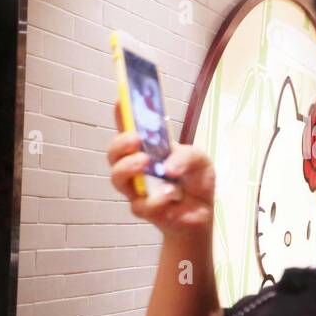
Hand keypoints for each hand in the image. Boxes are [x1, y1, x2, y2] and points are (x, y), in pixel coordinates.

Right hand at [108, 103, 213, 236]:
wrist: (201, 214)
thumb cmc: (195, 182)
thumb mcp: (199, 160)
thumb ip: (186, 156)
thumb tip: (168, 168)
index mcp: (149, 148)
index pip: (130, 129)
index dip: (123, 114)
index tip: (121, 100)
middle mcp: (137, 166)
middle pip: (114, 153)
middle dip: (120, 144)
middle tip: (136, 139)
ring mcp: (137, 188)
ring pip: (118, 178)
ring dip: (128, 167)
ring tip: (145, 163)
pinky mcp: (143, 209)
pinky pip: (142, 204)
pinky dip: (157, 199)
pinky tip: (170, 195)